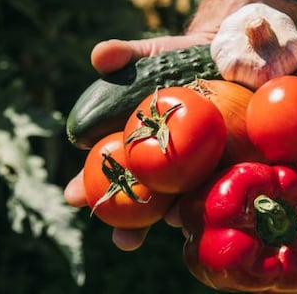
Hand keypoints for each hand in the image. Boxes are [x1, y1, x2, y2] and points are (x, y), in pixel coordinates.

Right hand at [64, 34, 213, 249]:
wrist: (217, 57)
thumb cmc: (174, 60)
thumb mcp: (148, 56)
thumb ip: (124, 56)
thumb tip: (98, 56)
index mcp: (133, 141)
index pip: (107, 167)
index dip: (89, 184)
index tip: (75, 197)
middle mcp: (160, 161)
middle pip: (141, 195)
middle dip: (128, 221)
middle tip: (123, 240)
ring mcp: (192, 165)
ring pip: (178, 197)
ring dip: (172, 215)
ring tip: (171, 223)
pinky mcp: (221, 161)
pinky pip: (214, 181)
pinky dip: (209, 194)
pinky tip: (209, 208)